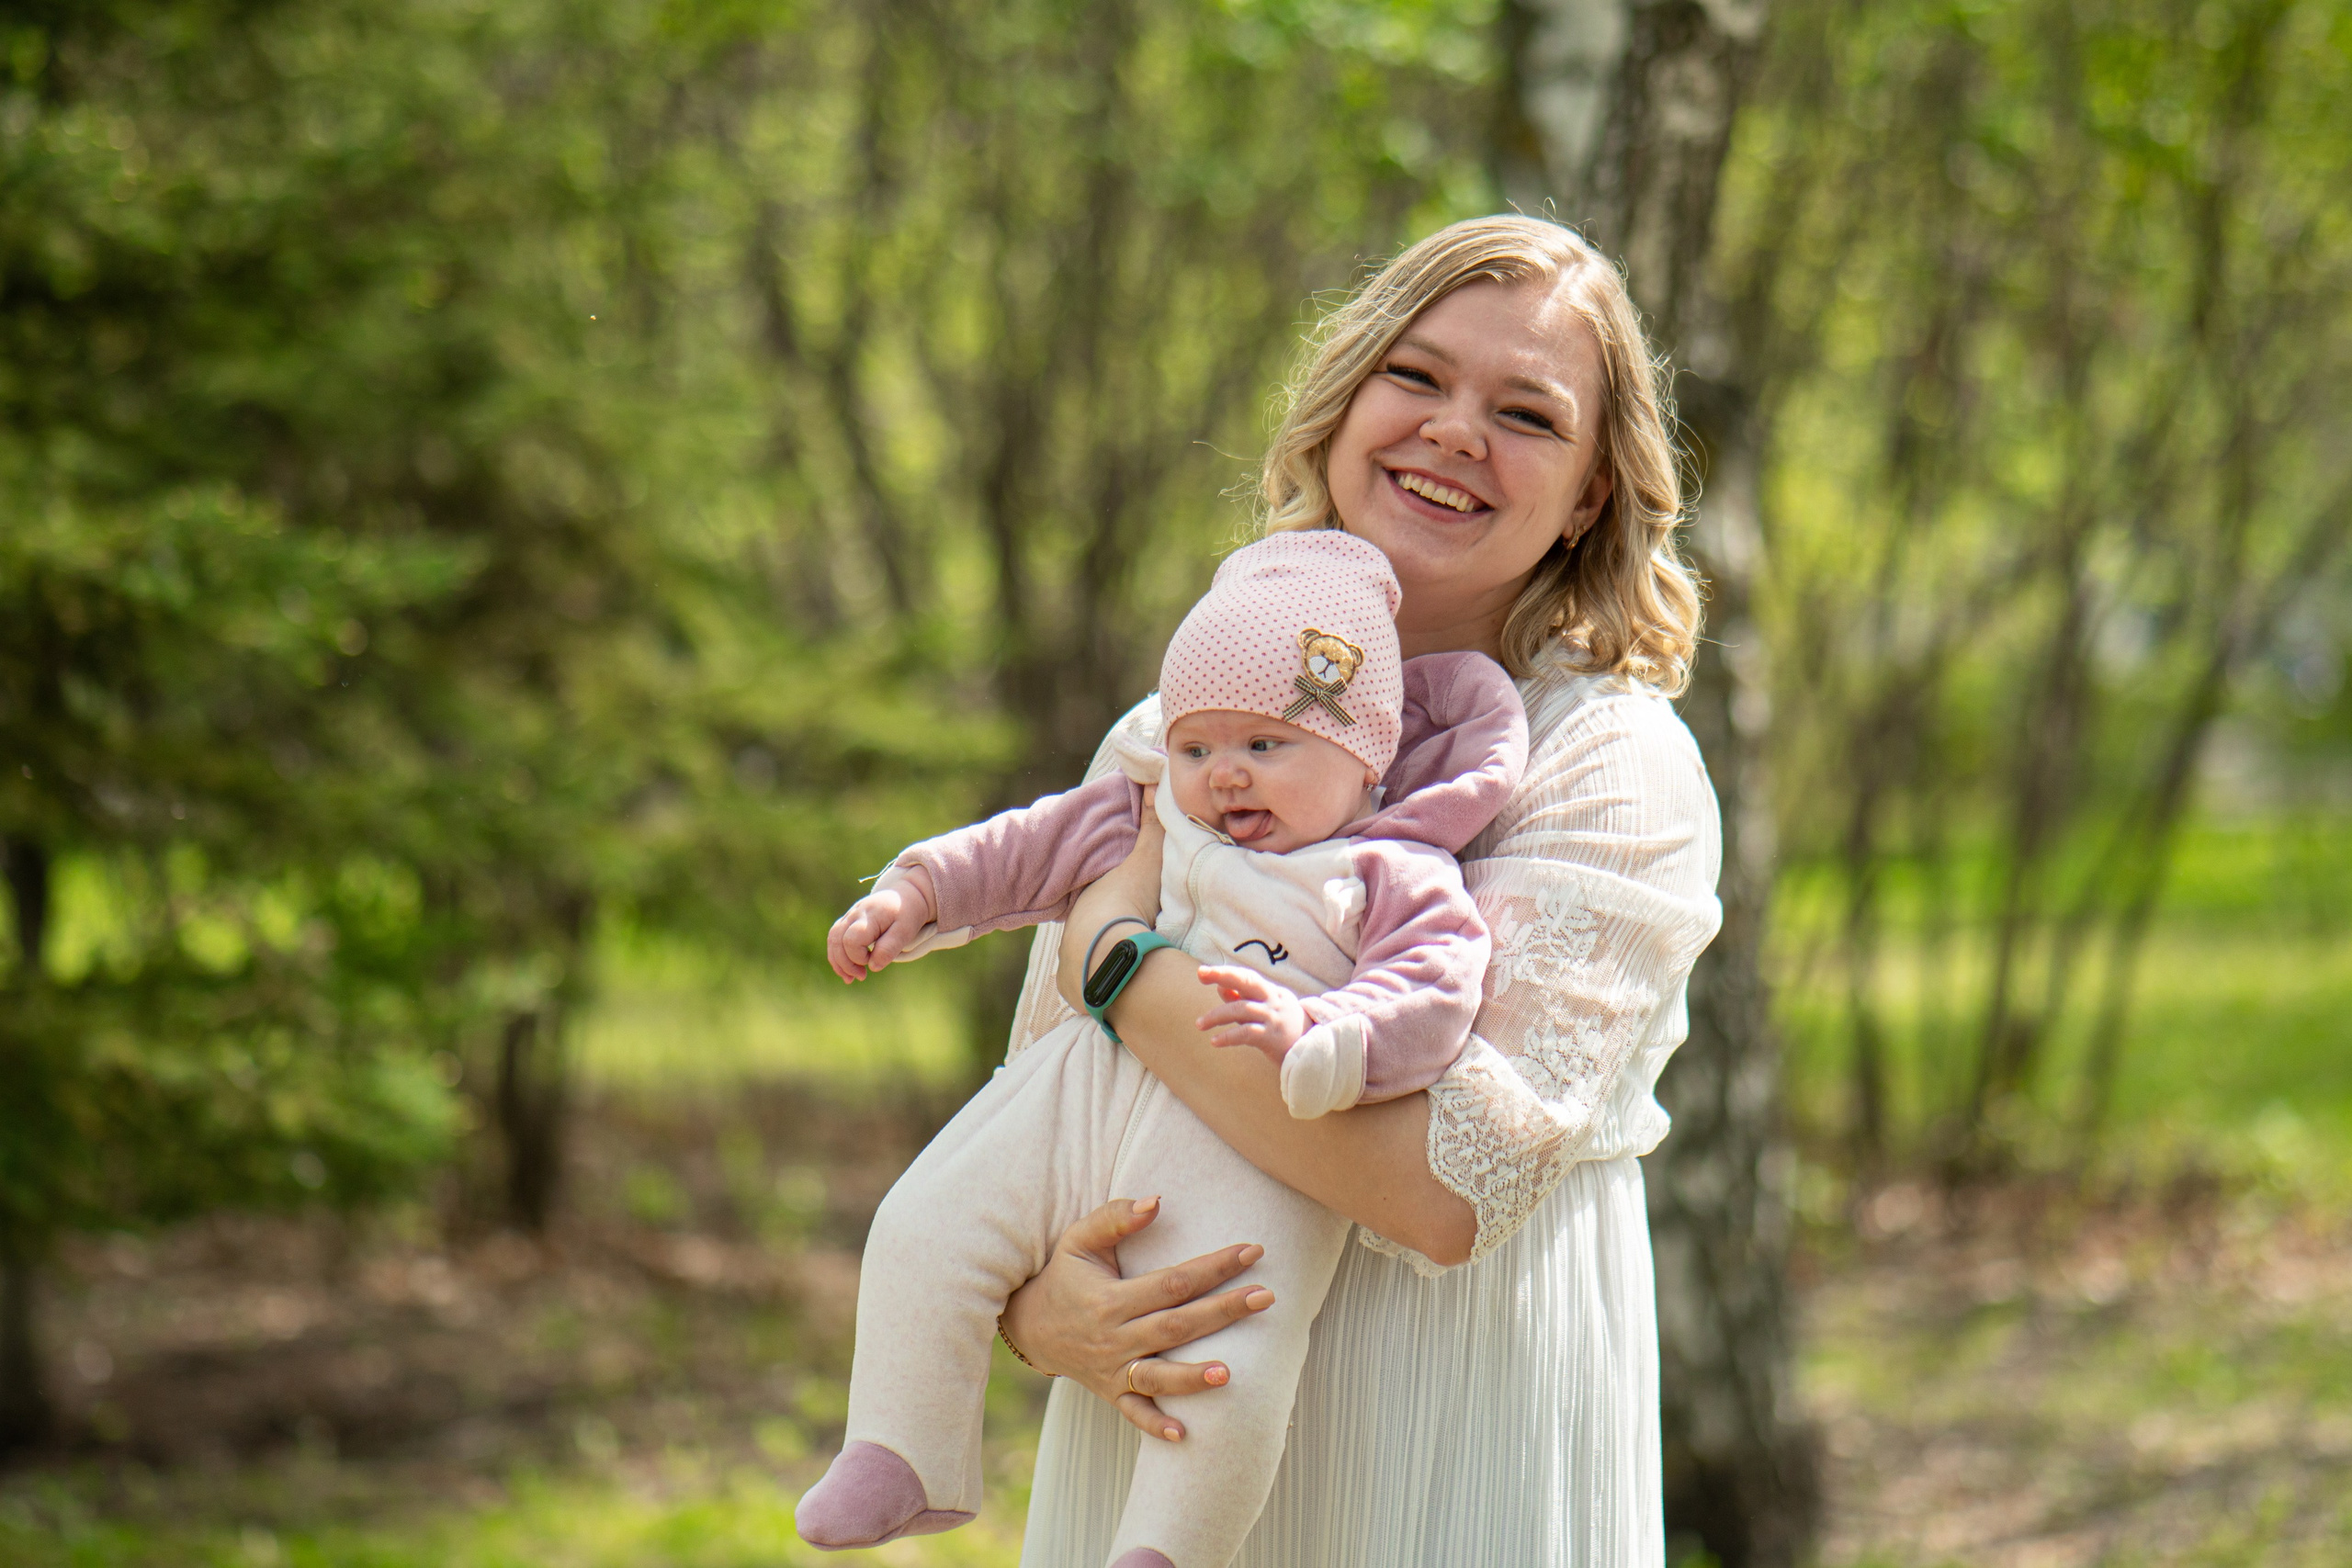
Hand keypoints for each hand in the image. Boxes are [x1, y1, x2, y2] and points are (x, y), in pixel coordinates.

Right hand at [825, 863, 936, 981]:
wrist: (906, 896)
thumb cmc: (907, 915)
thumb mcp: (905, 932)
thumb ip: (889, 948)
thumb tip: (873, 967)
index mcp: (870, 915)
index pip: (852, 940)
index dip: (858, 957)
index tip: (873, 962)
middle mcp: (856, 913)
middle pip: (838, 940)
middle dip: (846, 963)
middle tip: (862, 977)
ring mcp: (850, 915)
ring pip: (833, 938)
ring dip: (838, 961)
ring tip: (850, 979)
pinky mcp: (848, 920)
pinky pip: (835, 937)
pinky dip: (838, 954)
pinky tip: (847, 969)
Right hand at [998, 1197, 1273, 1442]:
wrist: (1029, 1325)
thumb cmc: (1065, 1274)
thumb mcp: (1080, 1239)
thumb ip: (1115, 1217)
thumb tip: (1157, 1201)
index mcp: (1111, 1298)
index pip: (1173, 1282)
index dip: (1213, 1266)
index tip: (1252, 1251)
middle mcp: (1113, 1337)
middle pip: (1176, 1326)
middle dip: (1223, 1312)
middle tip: (1265, 1297)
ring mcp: (1112, 1369)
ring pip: (1158, 1376)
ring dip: (1192, 1377)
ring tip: (1229, 1373)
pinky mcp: (1111, 1392)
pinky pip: (1134, 1413)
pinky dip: (1156, 1424)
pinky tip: (1185, 1434)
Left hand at [1057, 786, 1166, 1010]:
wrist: (1110, 957)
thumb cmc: (1125, 904)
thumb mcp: (1145, 860)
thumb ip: (1151, 824)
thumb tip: (1151, 778)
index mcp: (1088, 900)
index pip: (1099, 895)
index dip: (1113, 896)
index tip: (1127, 900)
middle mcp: (1073, 930)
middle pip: (1093, 928)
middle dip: (1106, 931)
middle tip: (1130, 934)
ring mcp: (1071, 963)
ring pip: (1088, 959)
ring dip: (1102, 961)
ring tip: (1124, 966)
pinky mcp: (1076, 991)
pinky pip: (1088, 986)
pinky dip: (1099, 985)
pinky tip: (1111, 988)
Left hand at [1195, 965, 1307, 1065]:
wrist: (1317, 1054)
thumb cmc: (1286, 1031)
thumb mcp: (1267, 1011)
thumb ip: (1244, 1000)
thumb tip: (1219, 986)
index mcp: (1273, 993)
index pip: (1247, 977)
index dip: (1225, 972)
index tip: (1203, 972)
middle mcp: (1274, 1001)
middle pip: (1247, 981)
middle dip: (1222, 975)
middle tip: (1200, 973)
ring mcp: (1274, 1018)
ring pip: (1241, 1009)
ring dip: (1216, 1015)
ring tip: (1200, 1024)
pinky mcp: (1273, 1037)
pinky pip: (1246, 1033)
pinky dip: (1228, 1036)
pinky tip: (1215, 1041)